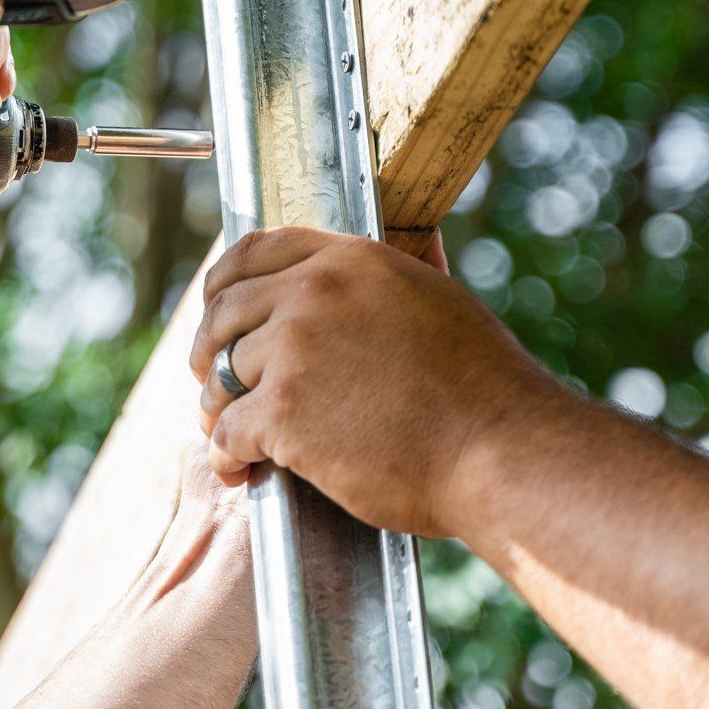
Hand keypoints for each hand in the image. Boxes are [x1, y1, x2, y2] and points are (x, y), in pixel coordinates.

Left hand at [189, 226, 561, 537]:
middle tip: (211, 377)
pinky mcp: (284, 412)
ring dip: (218, 406)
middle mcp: (312, 294)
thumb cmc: (481, 384)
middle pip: (225, 311)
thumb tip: (414, 242)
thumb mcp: (437, 298)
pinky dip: (226, 453)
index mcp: (348, 260)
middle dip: (209, 348)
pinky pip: (228, 430)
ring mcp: (293, 351)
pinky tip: (237, 467)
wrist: (499, 450)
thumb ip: (398, 273)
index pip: (254, 250)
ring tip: (227, 431)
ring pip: (223, 375)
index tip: (215, 306)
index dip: (223, 281)